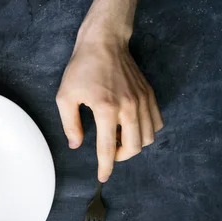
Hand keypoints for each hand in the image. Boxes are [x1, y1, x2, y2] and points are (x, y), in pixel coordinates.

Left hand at [56, 31, 163, 181]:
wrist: (104, 42)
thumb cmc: (81, 68)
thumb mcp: (65, 97)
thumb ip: (70, 125)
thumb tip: (76, 145)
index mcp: (105, 109)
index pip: (108, 148)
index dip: (105, 167)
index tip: (102, 177)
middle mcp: (128, 107)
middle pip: (134, 147)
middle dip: (120, 157)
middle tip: (109, 153)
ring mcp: (142, 100)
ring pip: (148, 137)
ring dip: (134, 145)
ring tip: (118, 138)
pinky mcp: (149, 94)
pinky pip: (156, 123)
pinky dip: (146, 131)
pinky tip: (131, 128)